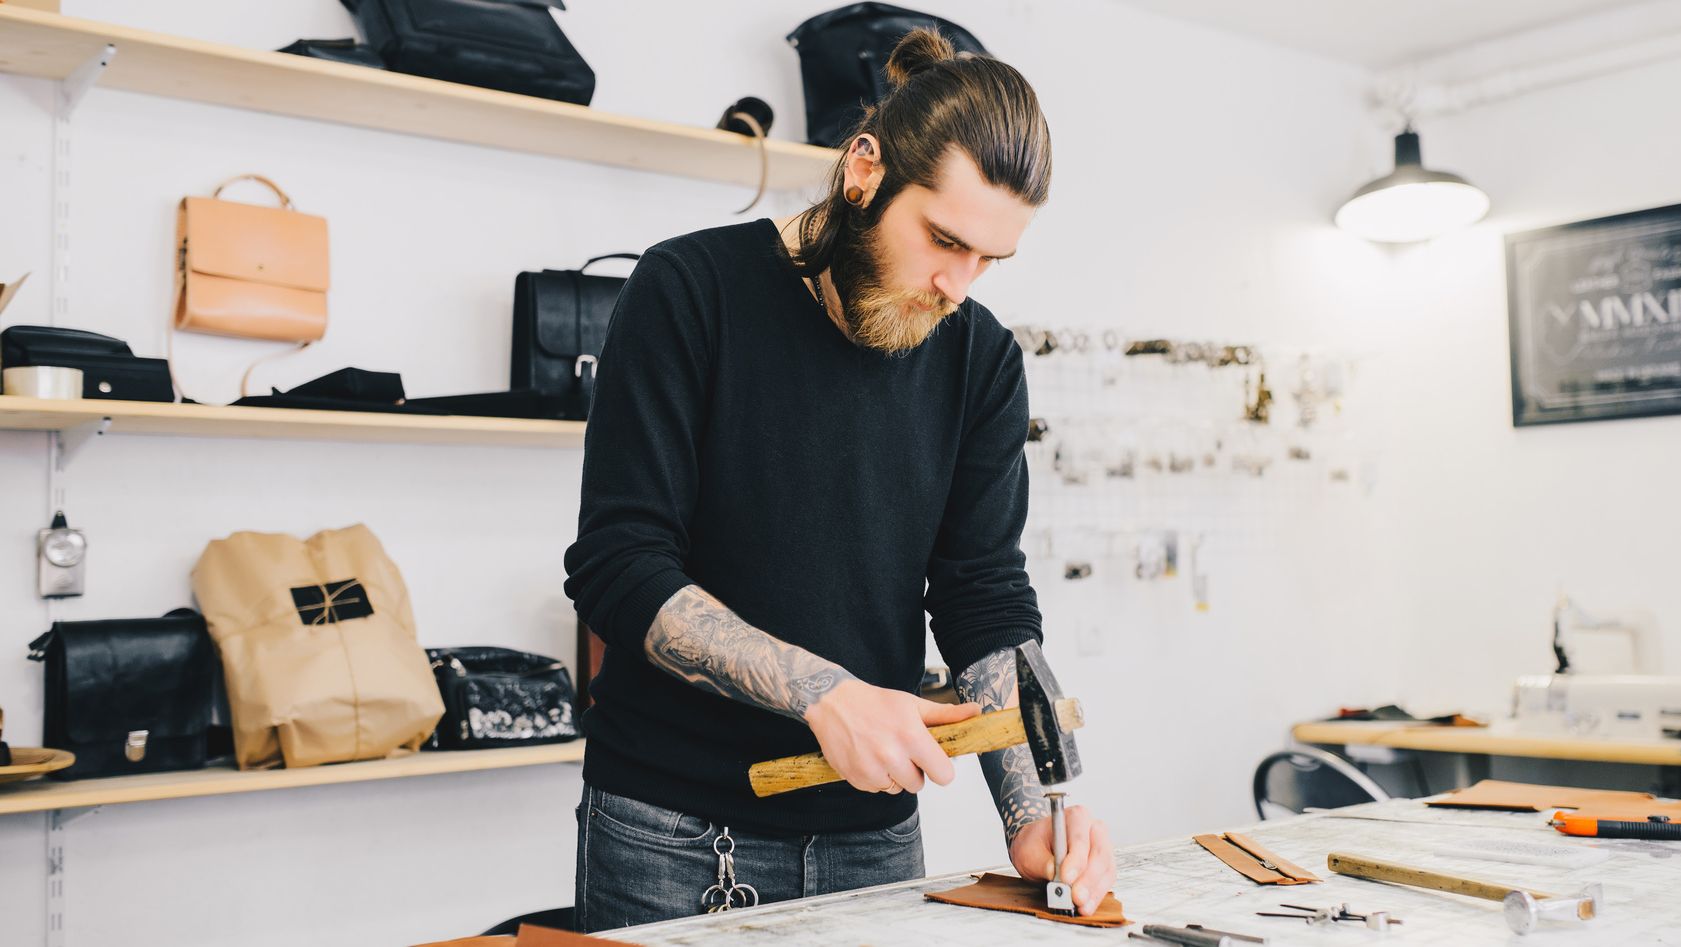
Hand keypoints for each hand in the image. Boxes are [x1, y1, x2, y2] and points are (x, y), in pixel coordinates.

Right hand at [804, 679, 980, 793]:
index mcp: (911, 736)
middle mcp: (891, 756)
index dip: (940, 769)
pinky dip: (875, 778)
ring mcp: (871, 769)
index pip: (944, 775)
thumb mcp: (913, 704)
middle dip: (914, 771)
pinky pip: (876, 789)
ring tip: (883, 751)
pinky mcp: (855, 778)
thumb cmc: (875, 703)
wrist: (832, 702)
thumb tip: (976, 713)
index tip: (932, 760)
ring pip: (896, 789)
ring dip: (893, 776)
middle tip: (902, 750)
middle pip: (919, 785)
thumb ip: (946, 715)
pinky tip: (868, 756)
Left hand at [1008, 805, 1114, 916]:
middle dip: (1087, 879)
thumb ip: (1042, 863)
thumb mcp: (1028, 852)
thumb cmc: (1034, 845)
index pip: (1080, 838)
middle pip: (1099, 854)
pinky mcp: (1104, 865)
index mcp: (1075, 817)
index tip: (1066, 878)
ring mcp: (1102, 847)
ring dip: (1094, 890)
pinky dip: (1096, 895)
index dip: (1076, 859)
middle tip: (1075, 897)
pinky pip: (1106, 881)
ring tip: (1080, 905)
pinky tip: (1085, 906)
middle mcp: (1094, 829)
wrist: (1037, 848)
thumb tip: (1055, 875)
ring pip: (1106, 869)